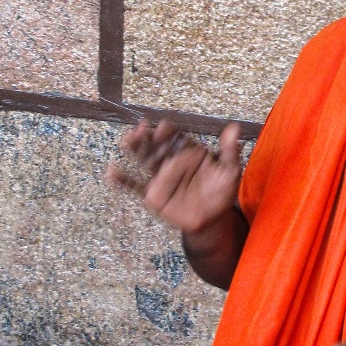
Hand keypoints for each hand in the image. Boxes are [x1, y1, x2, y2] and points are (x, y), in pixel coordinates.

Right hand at [108, 118, 242, 236]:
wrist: (212, 219)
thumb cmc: (221, 192)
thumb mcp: (229, 171)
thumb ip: (229, 150)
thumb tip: (234, 127)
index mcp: (188, 151)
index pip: (176, 136)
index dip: (168, 130)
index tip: (164, 126)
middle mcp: (171, 160)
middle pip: (155, 144)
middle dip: (147, 135)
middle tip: (141, 128)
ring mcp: (160, 176)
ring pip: (143, 159)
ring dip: (134, 148)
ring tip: (126, 140)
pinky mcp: (152, 194)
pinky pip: (135, 186)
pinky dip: (123, 180)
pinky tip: (111, 172)